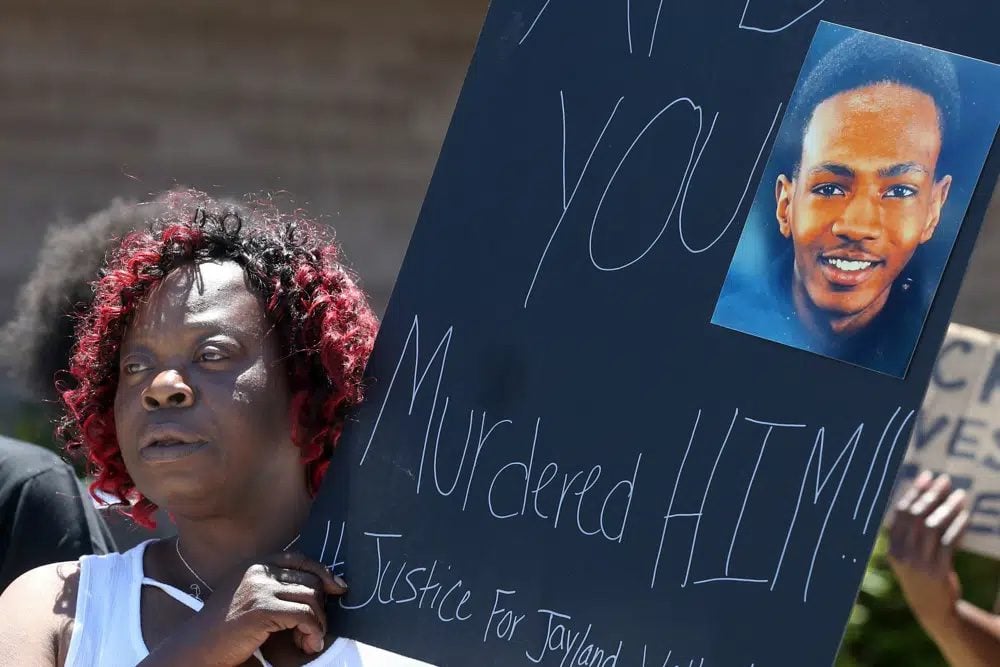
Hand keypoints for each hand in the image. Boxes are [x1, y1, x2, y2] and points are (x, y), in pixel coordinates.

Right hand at [146, 551, 346, 666]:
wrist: (196, 648)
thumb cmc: (224, 629)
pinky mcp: (262, 609)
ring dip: (318, 624)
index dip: (323, 573)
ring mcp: (260, 588)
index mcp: (256, 564)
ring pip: (311, 599)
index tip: (339, 588)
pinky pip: (305, 616)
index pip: (300, 559)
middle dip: (320, 607)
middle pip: (310, 581)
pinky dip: (313, 632)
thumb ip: (276, 588)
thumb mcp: (250, 598)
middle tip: (314, 631)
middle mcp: (258, 571)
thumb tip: (321, 588)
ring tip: (309, 641)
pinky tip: (307, 645)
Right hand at [887, 471, 968, 635]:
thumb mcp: (908, 556)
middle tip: (946, 481)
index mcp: (892, 548)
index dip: (914, 492)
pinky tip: (965, 516)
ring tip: (960, 495)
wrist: (932, 610)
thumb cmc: (921, 576)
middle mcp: (902, 555)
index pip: (901, 513)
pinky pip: (949, 543)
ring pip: (933, 527)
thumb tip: (922, 497)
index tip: (927, 477)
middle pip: (917, 517)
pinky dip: (958, 526)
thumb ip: (910, 533)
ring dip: (947, 507)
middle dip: (932, 495)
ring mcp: (919, 564)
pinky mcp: (938, 572)